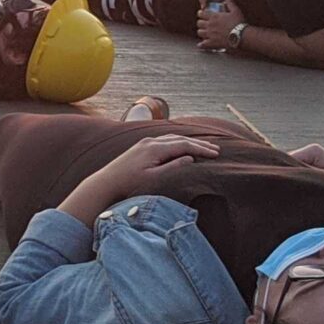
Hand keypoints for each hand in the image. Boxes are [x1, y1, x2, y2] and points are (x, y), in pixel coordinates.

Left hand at [96, 134, 220, 186]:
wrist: (107, 182)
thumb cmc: (130, 184)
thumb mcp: (154, 179)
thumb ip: (173, 168)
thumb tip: (190, 158)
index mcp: (155, 148)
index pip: (184, 145)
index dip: (201, 149)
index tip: (216, 154)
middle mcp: (150, 141)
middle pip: (180, 139)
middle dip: (199, 144)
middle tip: (216, 150)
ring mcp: (145, 142)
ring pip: (172, 138)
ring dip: (189, 142)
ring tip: (203, 148)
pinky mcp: (141, 146)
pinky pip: (164, 140)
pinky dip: (178, 142)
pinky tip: (183, 147)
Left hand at [194, 5, 242, 51]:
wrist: (241, 35)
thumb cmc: (239, 22)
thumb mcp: (235, 10)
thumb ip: (229, 1)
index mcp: (214, 16)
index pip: (201, 13)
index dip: (201, 13)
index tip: (202, 14)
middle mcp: (210, 25)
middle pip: (198, 23)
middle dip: (200, 23)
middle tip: (204, 23)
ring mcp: (210, 34)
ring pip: (199, 32)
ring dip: (201, 32)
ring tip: (204, 32)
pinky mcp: (212, 43)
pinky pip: (203, 44)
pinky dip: (202, 44)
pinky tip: (201, 44)